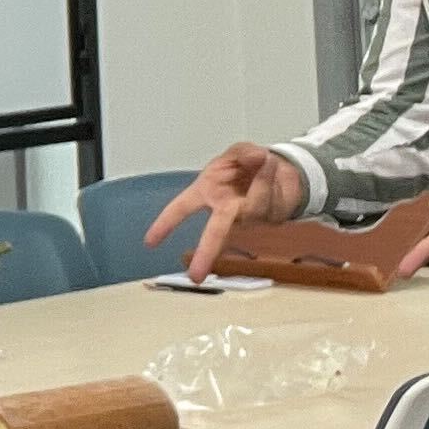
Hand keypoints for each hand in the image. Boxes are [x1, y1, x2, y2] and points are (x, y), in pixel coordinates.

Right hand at [151, 141, 305, 280]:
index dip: (165, 224)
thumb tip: (256, 157)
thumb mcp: (239, 151)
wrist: (278, 170)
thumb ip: (244, 152)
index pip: (181, 209)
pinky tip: (273, 172)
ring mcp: (247, 217)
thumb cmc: (246, 165)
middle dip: (206, 252)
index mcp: (206, 192)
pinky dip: (274, 179)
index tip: (150, 243)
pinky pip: (272, 201)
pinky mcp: (270, 218)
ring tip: (266, 162)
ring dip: (262, 181)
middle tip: (195, 277)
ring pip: (253, 207)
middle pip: (214, 233)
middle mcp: (224, 210)